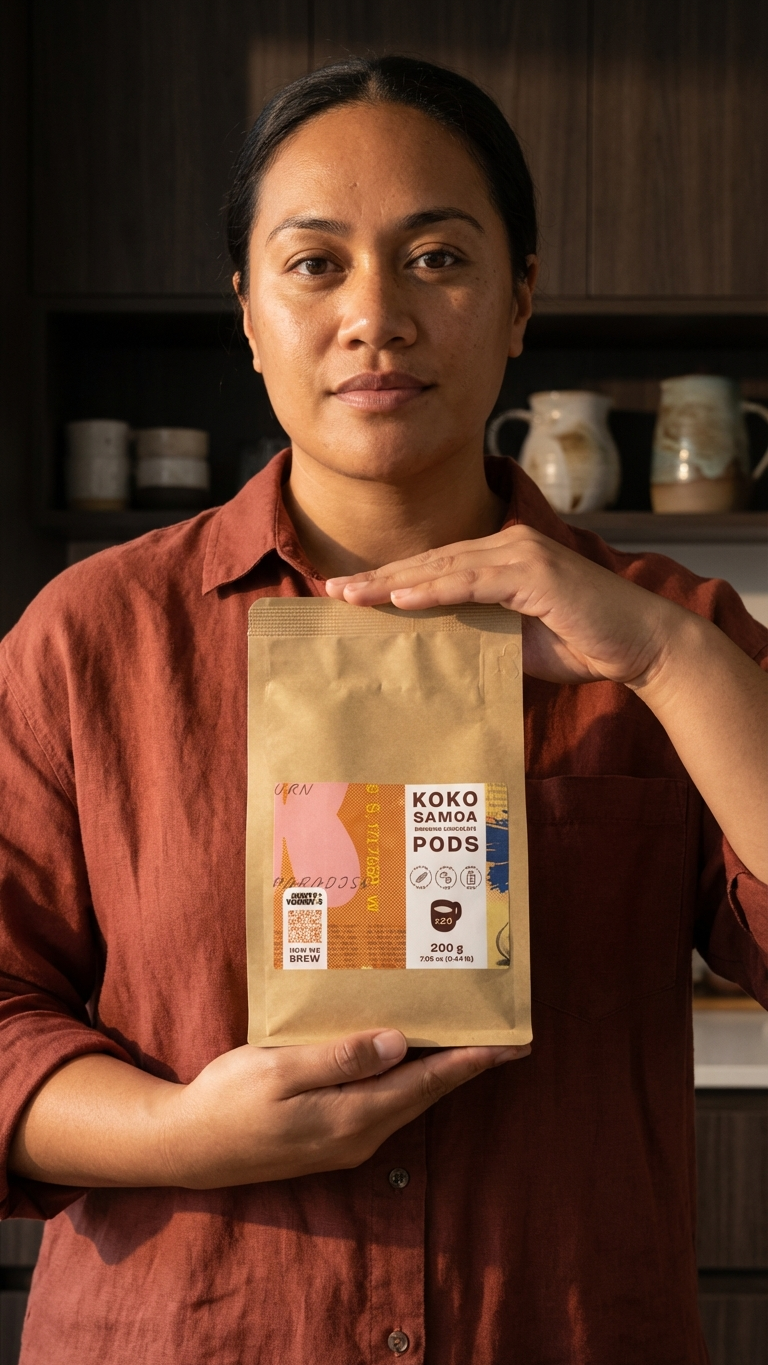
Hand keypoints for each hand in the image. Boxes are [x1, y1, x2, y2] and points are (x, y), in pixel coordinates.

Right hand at [10, 1031, 529, 1189]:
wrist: (186, 1147)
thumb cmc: (229, 1100)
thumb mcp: (281, 1070)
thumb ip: (342, 1058)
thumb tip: (400, 1044)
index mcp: (352, 1117)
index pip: (425, 1083)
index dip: (469, 1063)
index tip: (511, 1045)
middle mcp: (358, 1136)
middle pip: (423, 1093)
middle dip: (464, 1066)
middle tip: (503, 1040)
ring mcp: (344, 1141)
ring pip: (405, 1099)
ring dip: (435, 1072)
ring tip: (462, 1041)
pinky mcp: (328, 1136)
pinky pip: (382, 1104)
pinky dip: (403, 1079)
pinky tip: (402, 1056)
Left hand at [326, 524, 680, 687]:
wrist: (641, 647)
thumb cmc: (585, 644)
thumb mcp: (519, 640)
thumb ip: (481, 631)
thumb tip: (437, 642)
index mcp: (504, 559)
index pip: (438, 567)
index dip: (393, 580)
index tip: (351, 594)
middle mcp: (510, 546)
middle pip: (431, 561)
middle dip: (379, 578)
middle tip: (332, 591)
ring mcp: (522, 555)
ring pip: (444, 567)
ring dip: (394, 582)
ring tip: (351, 596)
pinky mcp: (535, 573)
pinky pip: (473, 581)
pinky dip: (435, 588)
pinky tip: (400, 597)